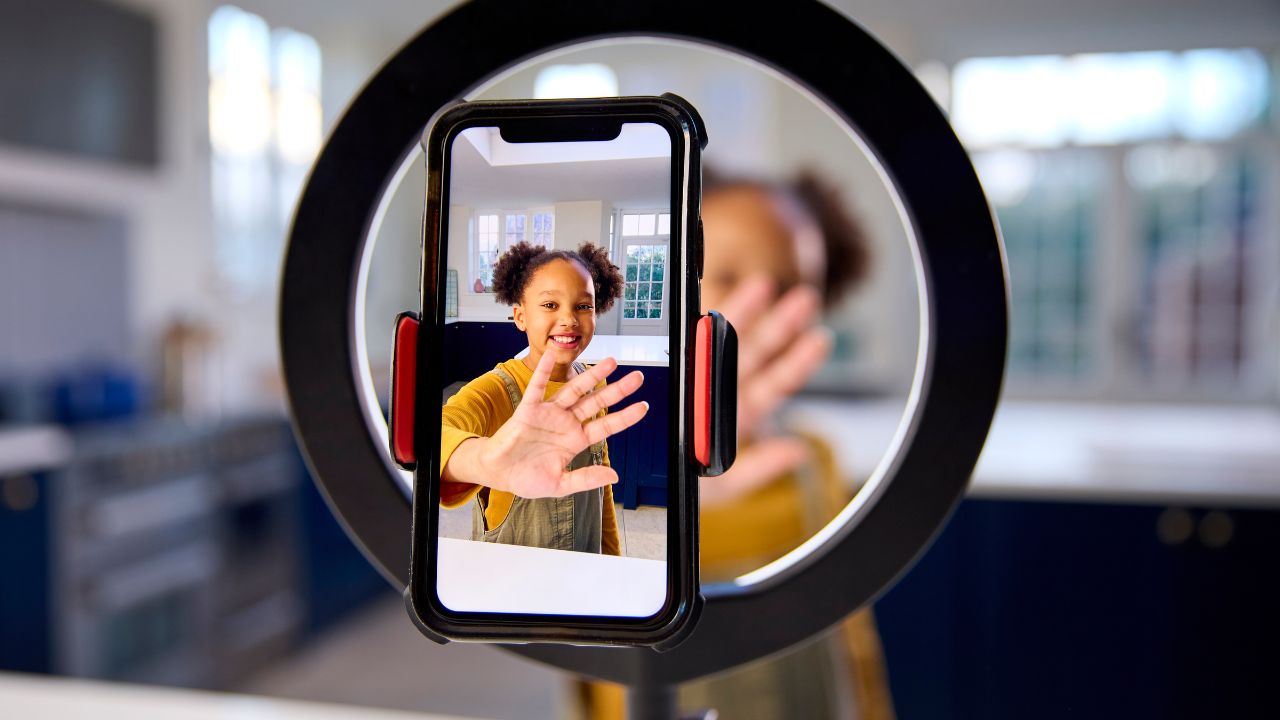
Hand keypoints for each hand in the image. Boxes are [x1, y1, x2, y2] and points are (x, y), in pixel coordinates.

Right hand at [457, 352, 648, 498]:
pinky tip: (552, 355)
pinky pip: (537, 387)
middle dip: (617, 390)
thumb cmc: (528, 478)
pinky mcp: (528, 410)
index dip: (625, 417)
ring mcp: (549, 414)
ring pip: (574, 390)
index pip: (606, 425)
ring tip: (611, 362)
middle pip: (596, 402)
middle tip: (638, 377)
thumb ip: (586, 479)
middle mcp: (566, 423)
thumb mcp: (560, 484)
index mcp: (576, 440)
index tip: (644, 406)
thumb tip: (614, 476)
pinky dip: (543, 371)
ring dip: (592, 376)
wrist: (498, 474)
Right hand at [700, 276, 831, 507]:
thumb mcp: (724, 486)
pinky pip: (691, 344)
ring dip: (747, 311)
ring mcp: (701, 378)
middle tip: (805, 299)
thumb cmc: (686, 486)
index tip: (818, 339)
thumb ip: (760, 468)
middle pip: (759, 352)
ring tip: (765, 284)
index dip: (797, 360)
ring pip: (727, 340)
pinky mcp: (677, 373)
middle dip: (782, 324)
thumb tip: (798, 452)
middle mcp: (725, 391)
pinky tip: (714, 303)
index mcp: (742, 415)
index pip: (776, 383)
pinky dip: (701, 323)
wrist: (647, 486)